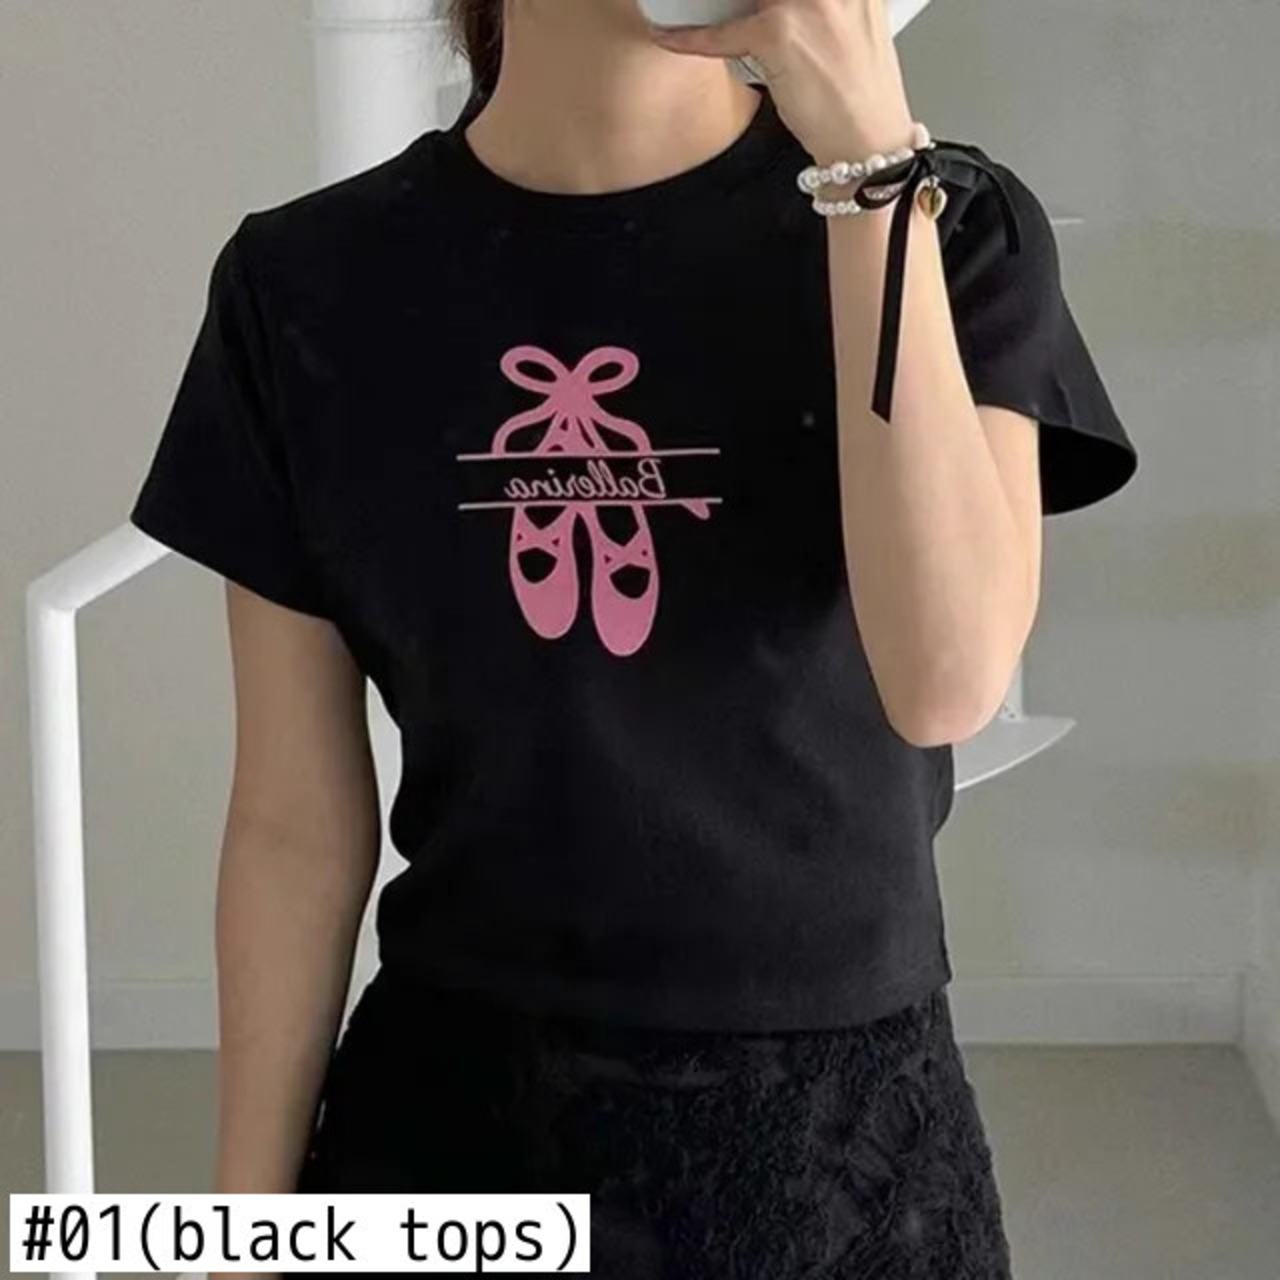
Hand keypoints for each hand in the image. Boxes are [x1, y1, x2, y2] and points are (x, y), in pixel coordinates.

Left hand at [645, 0, 915, 163]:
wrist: (866, 140)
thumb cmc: (857, 92)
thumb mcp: (851, 23)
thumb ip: (819, 2)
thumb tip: (766, 4)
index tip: (749, 2)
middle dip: (741, 0)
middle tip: (729, 8)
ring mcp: (805, 2)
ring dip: (713, 2)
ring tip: (697, 7)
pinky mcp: (777, 35)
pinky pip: (720, 32)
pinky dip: (689, 37)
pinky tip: (671, 36)